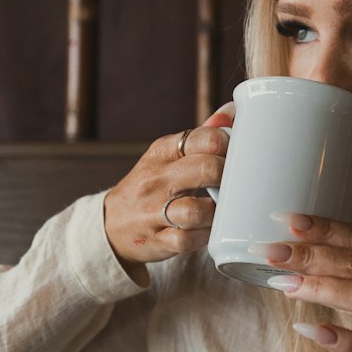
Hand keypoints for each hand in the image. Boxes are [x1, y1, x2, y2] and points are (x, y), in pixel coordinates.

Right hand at [104, 103, 234, 270]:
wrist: (111, 224)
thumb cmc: (151, 186)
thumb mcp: (168, 156)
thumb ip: (202, 136)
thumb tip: (232, 111)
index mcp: (163, 151)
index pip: (205, 138)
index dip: (230, 146)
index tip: (239, 156)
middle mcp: (157, 178)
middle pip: (206, 169)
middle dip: (229, 176)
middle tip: (238, 184)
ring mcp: (154, 211)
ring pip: (196, 210)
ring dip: (217, 212)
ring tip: (221, 210)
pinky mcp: (158, 239)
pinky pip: (188, 240)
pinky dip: (204, 236)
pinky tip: (208, 229)